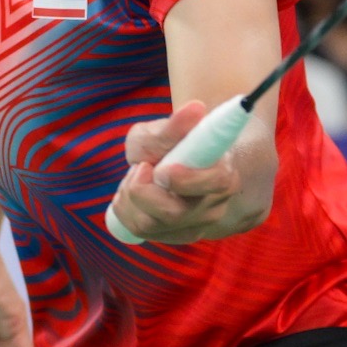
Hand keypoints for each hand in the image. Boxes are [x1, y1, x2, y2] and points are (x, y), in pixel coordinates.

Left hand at [109, 100, 258, 243]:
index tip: (162, 169)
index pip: (214, 184)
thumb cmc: (176, 144)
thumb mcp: (167, 130)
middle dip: (143, 190)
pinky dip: (124, 209)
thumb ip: (176, 124)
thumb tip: (194, 108)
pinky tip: (131, 192)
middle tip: (140, 167)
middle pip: (173, 213)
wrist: (178, 162)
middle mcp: (211, 208)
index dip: (185, 180)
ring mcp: (192, 227)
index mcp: (223, 176)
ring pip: (149, 225)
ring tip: (136, 175)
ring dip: (130, 195)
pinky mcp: (169, 237)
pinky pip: (137, 231)